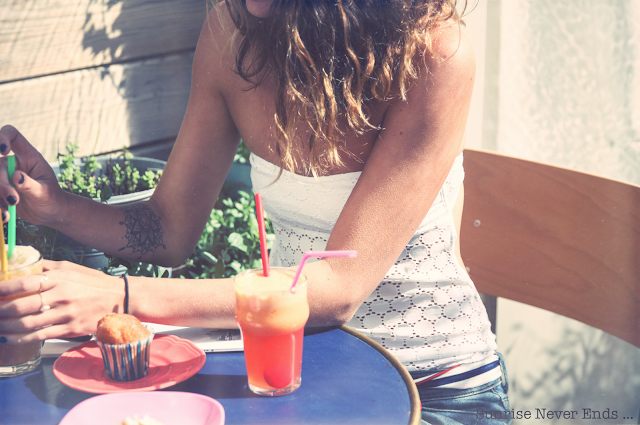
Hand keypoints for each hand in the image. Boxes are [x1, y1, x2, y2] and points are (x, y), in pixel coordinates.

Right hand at [0, 125, 66, 225]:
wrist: (50, 213)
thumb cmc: (52, 198)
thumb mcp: (45, 193)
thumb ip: (31, 185)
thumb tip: (17, 177)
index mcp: (28, 156)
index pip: (12, 135)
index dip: (2, 137)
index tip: (3, 151)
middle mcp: (13, 164)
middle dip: (2, 184)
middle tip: (14, 200)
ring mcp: (4, 176)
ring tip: (8, 215)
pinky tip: (5, 217)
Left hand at [0, 260, 123, 343]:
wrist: (120, 298)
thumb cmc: (94, 282)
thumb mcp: (71, 268)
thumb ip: (47, 267)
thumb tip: (24, 264)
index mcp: (59, 278)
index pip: (24, 283)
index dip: (3, 289)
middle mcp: (61, 295)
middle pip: (21, 306)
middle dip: (0, 311)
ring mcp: (66, 314)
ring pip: (27, 324)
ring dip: (5, 327)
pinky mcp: (70, 329)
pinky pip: (39, 336)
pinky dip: (19, 339)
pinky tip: (7, 338)